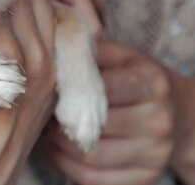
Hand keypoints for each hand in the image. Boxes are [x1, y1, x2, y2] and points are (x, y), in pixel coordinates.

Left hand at [49, 41, 194, 184]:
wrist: (178, 114)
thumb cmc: (135, 79)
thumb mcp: (120, 57)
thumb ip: (90, 53)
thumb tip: (53, 55)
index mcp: (151, 85)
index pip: (102, 88)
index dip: (69, 90)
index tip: (52, 88)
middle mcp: (158, 121)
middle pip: (94, 126)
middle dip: (60, 119)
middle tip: (46, 111)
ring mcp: (154, 154)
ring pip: (90, 157)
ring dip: (60, 145)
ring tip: (52, 130)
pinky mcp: (144, 178)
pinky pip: (93, 179)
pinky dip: (68, 165)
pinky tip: (61, 150)